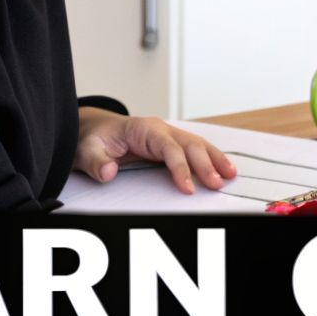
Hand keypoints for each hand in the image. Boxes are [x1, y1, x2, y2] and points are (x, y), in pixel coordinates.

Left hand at [75, 110, 238, 193]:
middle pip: (190, 144)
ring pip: (197, 144)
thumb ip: (97, 162)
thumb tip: (110, 171)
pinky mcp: (170, 145)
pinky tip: (222, 169)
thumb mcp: (86, 151)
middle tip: (216, 184)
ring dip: (215, 159)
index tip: (188, 187)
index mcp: (143, 128)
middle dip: (205, 163)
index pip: (169, 147)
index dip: (180, 167)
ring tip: (230, 175)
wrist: (92, 131)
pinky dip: (210, 158)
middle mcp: (160, 130)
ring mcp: (167, 136)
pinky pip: (194, 150)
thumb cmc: (92, 139)